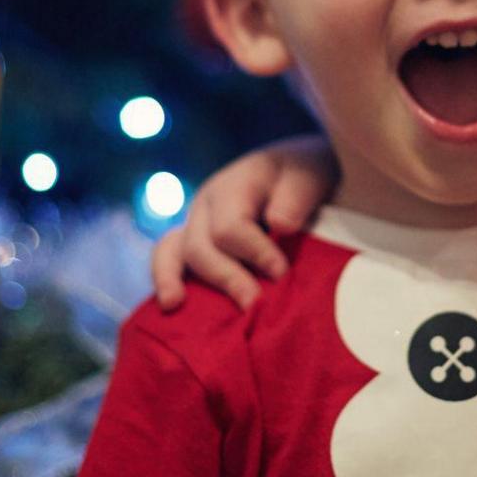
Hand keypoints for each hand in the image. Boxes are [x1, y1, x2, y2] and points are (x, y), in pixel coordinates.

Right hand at [150, 135, 337, 310]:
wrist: (297, 171)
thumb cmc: (306, 174)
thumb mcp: (310, 175)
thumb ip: (296, 197)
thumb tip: (278, 225)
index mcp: (235, 183)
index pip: (231, 226)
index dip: (254, 253)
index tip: (281, 273)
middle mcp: (207, 202)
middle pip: (200, 245)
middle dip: (226, 277)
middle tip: (254, 304)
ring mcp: (195, 221)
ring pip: (171, 250)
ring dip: (172, 279)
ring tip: (173, 304)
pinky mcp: (192, 240)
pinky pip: (167, 258)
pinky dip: (166, 279)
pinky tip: (171, 305)